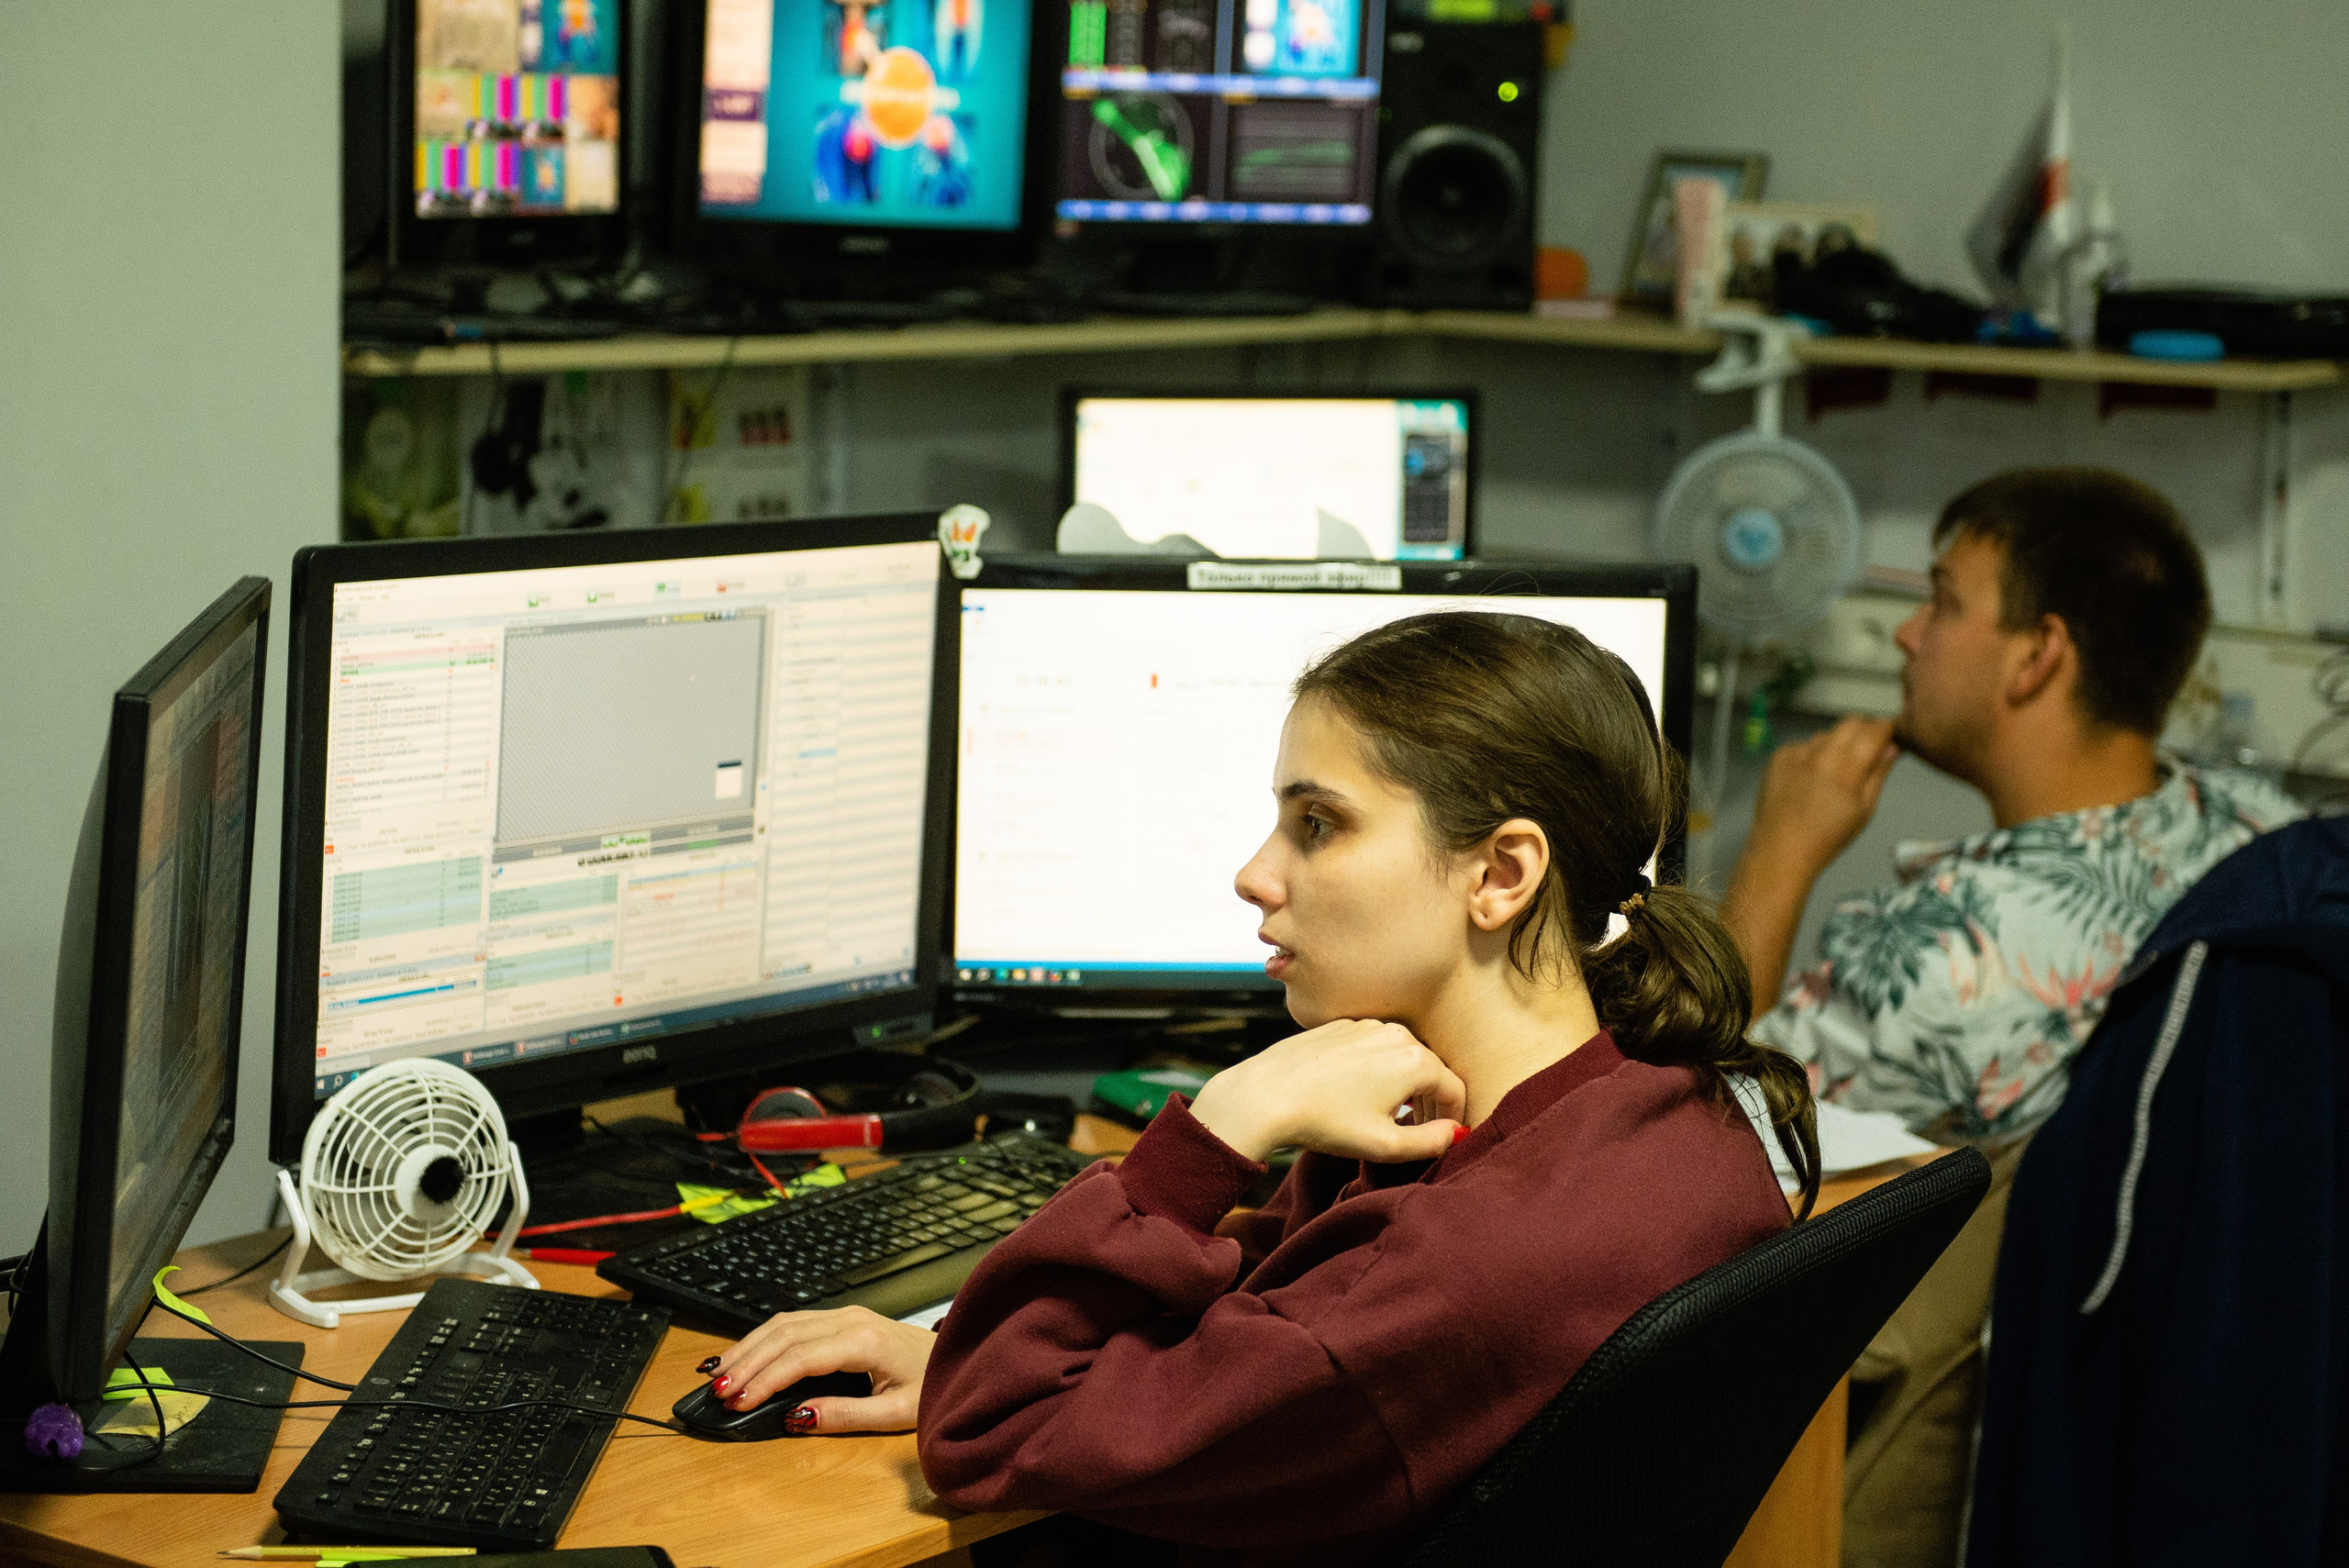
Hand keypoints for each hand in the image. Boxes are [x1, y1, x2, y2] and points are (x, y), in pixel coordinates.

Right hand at [706, 1305, 934, 1433]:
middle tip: (717, 1390)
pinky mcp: (842, 1317)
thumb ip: (847, 1415)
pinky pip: (794, 1322)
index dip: (765, 1380)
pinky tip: (744, 1354)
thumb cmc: (933, 1384)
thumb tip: (798, 1418)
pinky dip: (763, 1338)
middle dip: (747, 1362)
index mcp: (864, 1342)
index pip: (800, 1359)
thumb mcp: (897, 1412)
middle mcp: (851, 1319)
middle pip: (784, 1335)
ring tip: (720, 1374)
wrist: (959, 1354)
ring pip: (784, 1323)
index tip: (738, 1402)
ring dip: (749, 1347)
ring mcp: (846, 1314)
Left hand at [1189, 1018, 1466, 1164]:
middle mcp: (1396, 1034)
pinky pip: (1373, 1047)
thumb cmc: (1327, 1122)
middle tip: (1420, 1131)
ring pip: (1401, 1056)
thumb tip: (1455, 1133)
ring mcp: (1366, 1026)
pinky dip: (1377, 1069)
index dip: (1455, 1117)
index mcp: (1416, 1060)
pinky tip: (1358, 1094)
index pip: (1455, 1090)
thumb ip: (1432, 1141)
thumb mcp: (1386, 1145)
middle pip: (1431, 1069)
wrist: (1267, 1094)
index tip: (1444, 1136)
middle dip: (1430, 1101)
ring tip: (1389, 1116)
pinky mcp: (1341, 1026)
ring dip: (1404, 1084)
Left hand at [1748, 716, 1900, 880]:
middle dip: (1865, 729)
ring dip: (1838, 743)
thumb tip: (1893, 747)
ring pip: (1827, 733)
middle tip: (1869, 748)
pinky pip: (1804, 744)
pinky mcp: (1779, 756)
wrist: (1781, 850)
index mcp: (1846, 769)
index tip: (1893, 732)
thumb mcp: (1864, 810)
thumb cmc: (1828, 837)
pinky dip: (1813, 754)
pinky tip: (1811, 778)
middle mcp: (1820, 754)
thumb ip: (1879, 773)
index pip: (1874, 731)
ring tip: (1835, 772)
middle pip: (1851, 722)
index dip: (1887, 727)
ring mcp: (1796, 752)